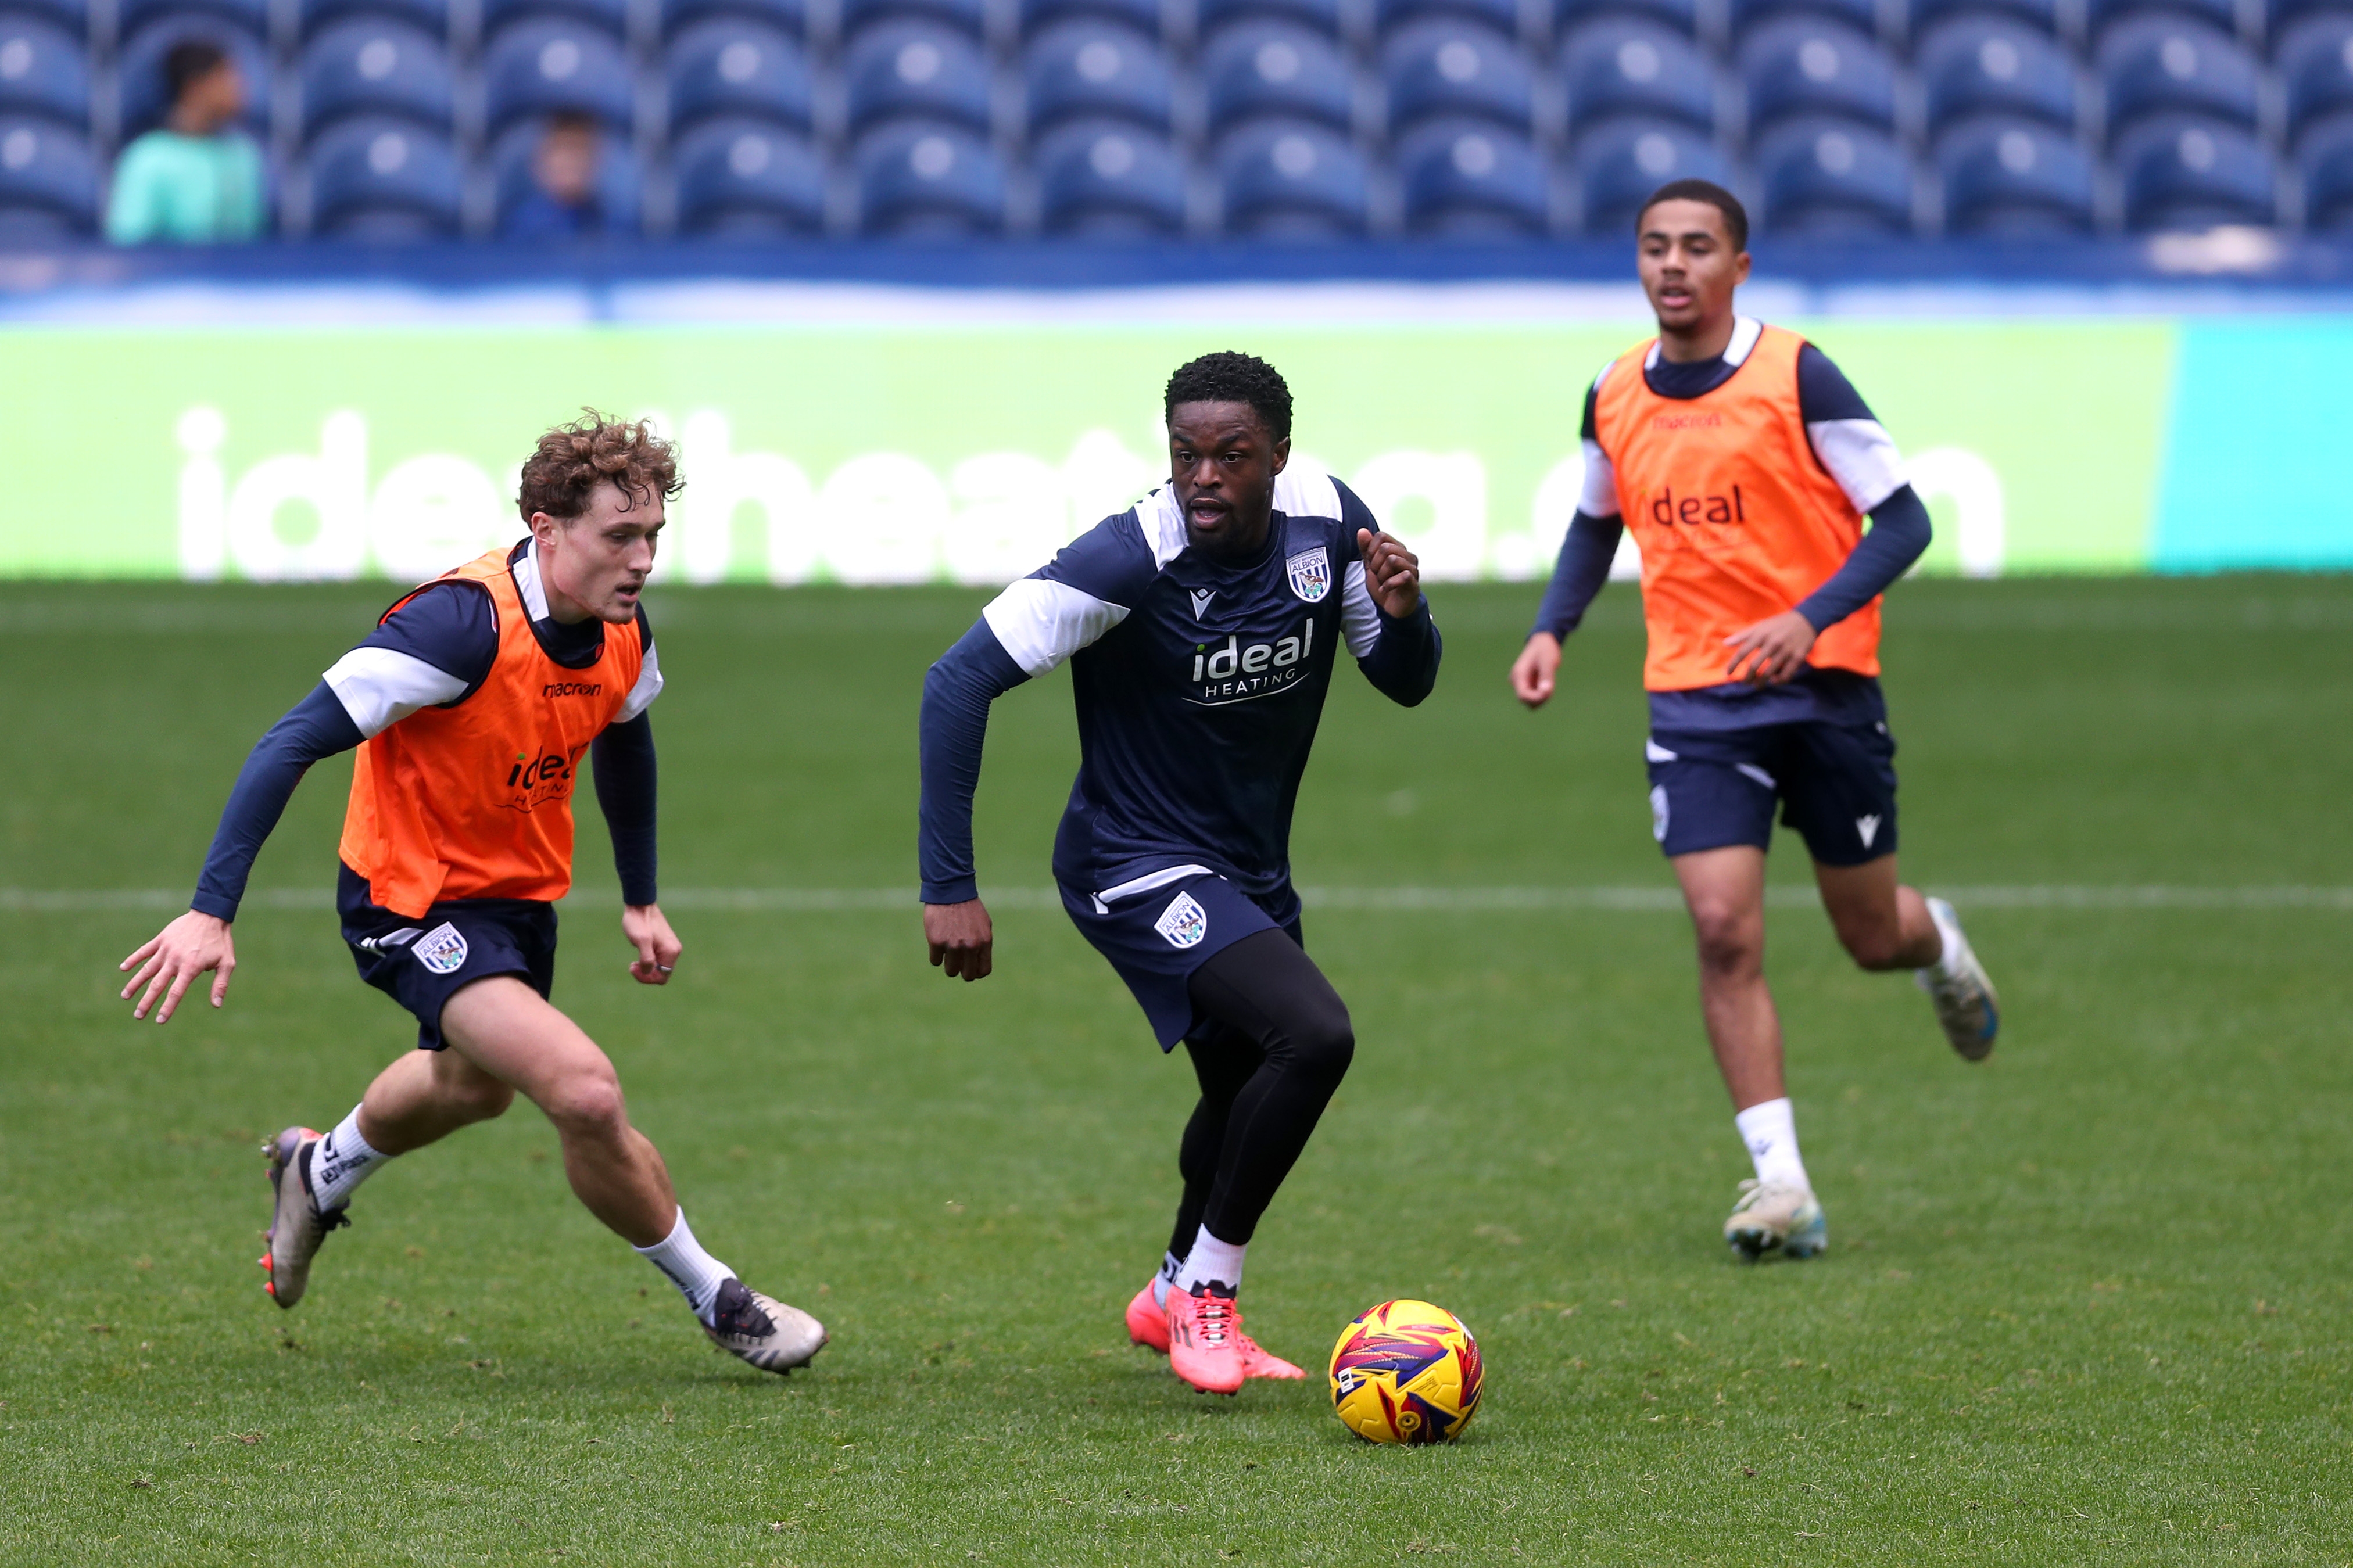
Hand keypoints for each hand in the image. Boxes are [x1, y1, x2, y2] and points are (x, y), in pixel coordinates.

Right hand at [119, 910, 234, 1023]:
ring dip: (135, 983)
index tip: (160, 1020)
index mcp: (190, 968)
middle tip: (138, 1015)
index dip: (167, 1007)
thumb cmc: (220, 941)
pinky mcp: (161, 939)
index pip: (176, 992)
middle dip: (147, 1001)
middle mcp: (175, 960)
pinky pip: (144, 950)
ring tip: (125, 996)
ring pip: (146, 969)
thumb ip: (220, 984)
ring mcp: (166, 949)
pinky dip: (133, 959)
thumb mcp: (227, 963)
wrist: (212, 914)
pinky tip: (123, 968)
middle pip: (157, 985)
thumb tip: (217, 1005)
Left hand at [623, 903, 680, 984]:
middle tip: (632, 966)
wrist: (639, 905)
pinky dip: (647, 962)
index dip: (647, 978)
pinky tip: (638, 957)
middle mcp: (673, 951)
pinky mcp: (663, 944)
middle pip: (661, 974)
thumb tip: (649, 971)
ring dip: (646, 969)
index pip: (662, 977)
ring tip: (633, 963)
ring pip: (658, 968)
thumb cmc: (639, 921)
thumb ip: (647, 958)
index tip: (633, 967)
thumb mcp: (641, 941)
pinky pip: (657, 961)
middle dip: (646, 974)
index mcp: (671, 952)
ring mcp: (669, 947)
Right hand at [925, 899, 993, 980]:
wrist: (950, 891)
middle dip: (963, 971)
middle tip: (958, 963)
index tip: (970, 968)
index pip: (983, 970)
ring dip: (949, 965)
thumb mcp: (984, 925)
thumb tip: (978, 964)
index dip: (977, 972)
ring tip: (947, 952)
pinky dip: (936, 955)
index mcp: (984, 942)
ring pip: (950, 971)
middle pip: (968, 976)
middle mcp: (970, 946)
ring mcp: (953, 945)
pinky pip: (935, 961)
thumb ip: (982, 944)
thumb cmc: (968, 907)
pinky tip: (938, 944)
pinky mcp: (937, 942)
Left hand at [1355, 528, 1421, 618]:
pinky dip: (1388, 585)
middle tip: (1378, 575)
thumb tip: (1362, 531)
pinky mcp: (1414, 583)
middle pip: (1386, 548)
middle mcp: (1407, 556)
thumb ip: (1366, 548)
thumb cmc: (1384, 585)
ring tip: (1383, 582)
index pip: (1381, 536)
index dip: (1371, 549)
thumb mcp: (1370, 565)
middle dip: (1375, 564)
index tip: (1371, 563)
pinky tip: (1385, 589)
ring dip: (1381, 575)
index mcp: (1397, 549)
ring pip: (1392, 560)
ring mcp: (1412, 569)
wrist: (1391, 608)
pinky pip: (1402, 576)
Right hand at [1511, 632, 1562, 707]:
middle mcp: (1516, 680)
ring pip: (1529, 701)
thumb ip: (1547, 676)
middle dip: (1539, 698)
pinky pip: (1533, 696)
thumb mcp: (1548, 661)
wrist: (1543, 641)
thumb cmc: (1545, 649)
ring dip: (1541, 698)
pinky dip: (1541, 694)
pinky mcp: (1526, 684)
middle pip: (1525, 700)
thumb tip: (1546, 692)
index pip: (1523, 696)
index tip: (1549, 692)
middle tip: (1551, 686)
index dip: (1536, 698)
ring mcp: (1520, 683)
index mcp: (1518, 674)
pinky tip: (1547, 683)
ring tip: (1550, 683)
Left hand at [1723, 610, 1817, 685]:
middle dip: (1747, 678)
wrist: (1807, 619)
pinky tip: (1774, 681)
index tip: (1728, 673)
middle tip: (1745, 683)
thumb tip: (1725, 644)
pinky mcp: (1798, 657)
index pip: (1743, 652)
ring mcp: (1786, 650)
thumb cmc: (1779, 624)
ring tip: (1757, 685)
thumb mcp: (1761, 626)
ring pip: (1769, 673)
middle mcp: (1773, 642)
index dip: (1733, 664)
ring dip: (1761, 682)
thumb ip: (1743, 635)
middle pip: (1755, 666)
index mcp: (1761, 634)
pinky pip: (1786, 675)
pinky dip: (1779, 681)